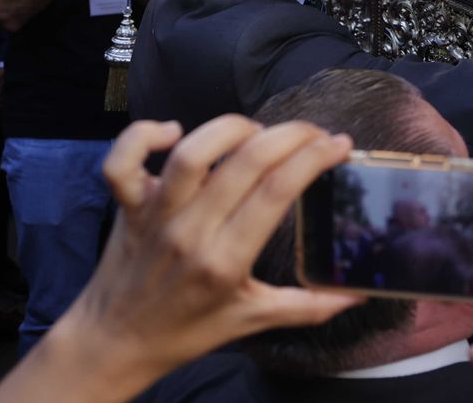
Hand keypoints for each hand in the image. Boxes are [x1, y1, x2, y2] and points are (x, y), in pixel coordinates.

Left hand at [51, 117, 362, 387]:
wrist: (114, 342)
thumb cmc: (184, 331)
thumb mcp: (251, 320)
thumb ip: (307, 306)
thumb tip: (358, 295)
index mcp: (226, 261)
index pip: (278, 191)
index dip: (314, 158)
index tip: (339, 145)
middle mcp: (190, 231)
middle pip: (245, 161)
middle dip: (290, 135)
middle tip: (313, 133)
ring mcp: (155, 215)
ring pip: (192, 151)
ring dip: (231, 128)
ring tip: (257, 131)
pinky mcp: (127, 205)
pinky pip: (123, 160)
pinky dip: (144, 134)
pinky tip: (174, 130)